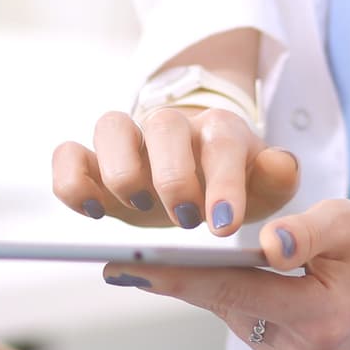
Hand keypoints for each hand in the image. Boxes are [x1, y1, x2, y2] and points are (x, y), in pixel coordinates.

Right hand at [52, 107, 300, 235]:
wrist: (198, 170)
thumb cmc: (232, 182)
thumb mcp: (264, 186)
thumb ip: (277, 177)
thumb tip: (281, 164)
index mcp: (217, 130)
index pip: (222, 143)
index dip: (223, 182)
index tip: (224, 224)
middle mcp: (170, 126)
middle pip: (164, 126)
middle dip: (173, 175)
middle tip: (185, 219)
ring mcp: (129, 140)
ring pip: (110, 125)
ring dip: (121, 169)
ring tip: (136, 208)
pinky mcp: (94, 160)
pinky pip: (68, 153)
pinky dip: (71, 179)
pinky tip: (91, 209)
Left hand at [98, 191, 349, 349]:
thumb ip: (305, 232)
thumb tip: (268, 246)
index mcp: (320, 318)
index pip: (230, 291)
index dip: (174, 277)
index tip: (123, 269)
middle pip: (226, 305)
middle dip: (186, 278)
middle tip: (131, 258)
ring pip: (235, 315)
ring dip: (217, 287)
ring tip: (182, 260)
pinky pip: (250, 324)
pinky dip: (239, 299)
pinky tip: (232, 276)